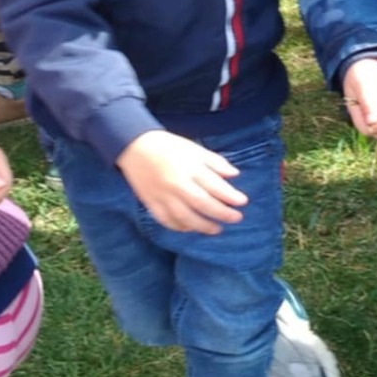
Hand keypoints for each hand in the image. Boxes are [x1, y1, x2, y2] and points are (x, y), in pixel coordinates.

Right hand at [118, 130, 246, 234]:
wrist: (134, 147)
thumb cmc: (169, 146)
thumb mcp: (195, 149)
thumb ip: (215, 162)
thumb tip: (235, 174)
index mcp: (190, 168)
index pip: (214, 186)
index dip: (230, 196)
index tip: (243, 202)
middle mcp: (177, 183)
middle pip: (202, 204)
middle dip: (222, 213)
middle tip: (236, 218)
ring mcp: (163, 195)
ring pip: (185, 217)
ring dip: (203, 226)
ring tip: (217, 229)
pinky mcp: (151, 202)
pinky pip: (166, 220)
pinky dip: (179, 227)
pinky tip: (190, 228)